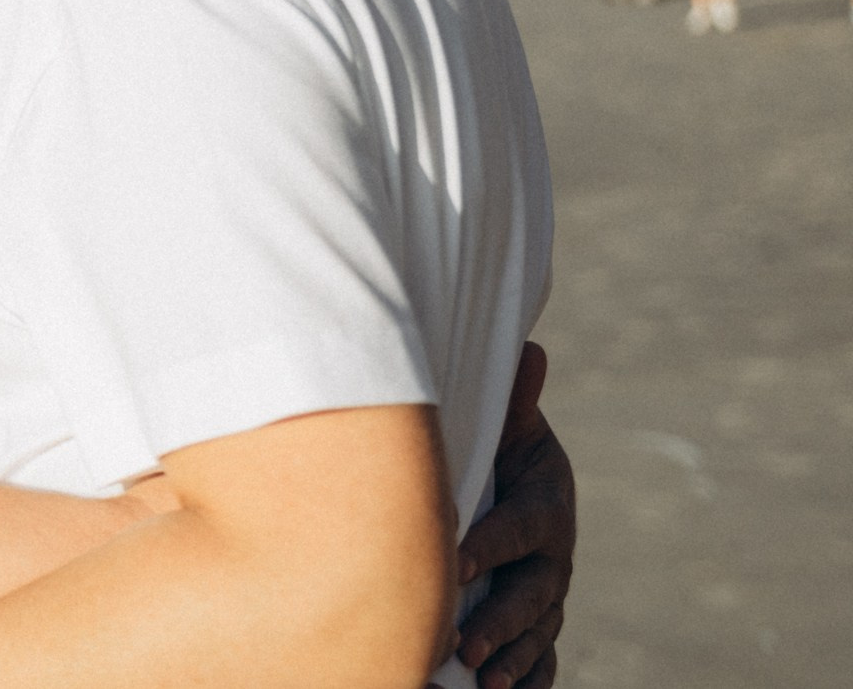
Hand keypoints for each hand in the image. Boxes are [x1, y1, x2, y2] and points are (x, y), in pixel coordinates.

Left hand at [455, 344, 574, 688]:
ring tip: (485, 681)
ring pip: (537, 632)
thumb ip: (514, 399)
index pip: (519, 528)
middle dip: (500, 620)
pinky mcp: (539, 621)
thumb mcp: (508, 424)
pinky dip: (531, 678)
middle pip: (533, 593)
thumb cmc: (501, 448)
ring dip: (513, 657)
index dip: (488, 544)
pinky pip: (542, 659)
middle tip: (463, 641)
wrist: (518, 482)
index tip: (451, 561)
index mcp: (545, 504)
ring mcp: (549, 593)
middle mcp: (554, 556)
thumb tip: (533, 348)